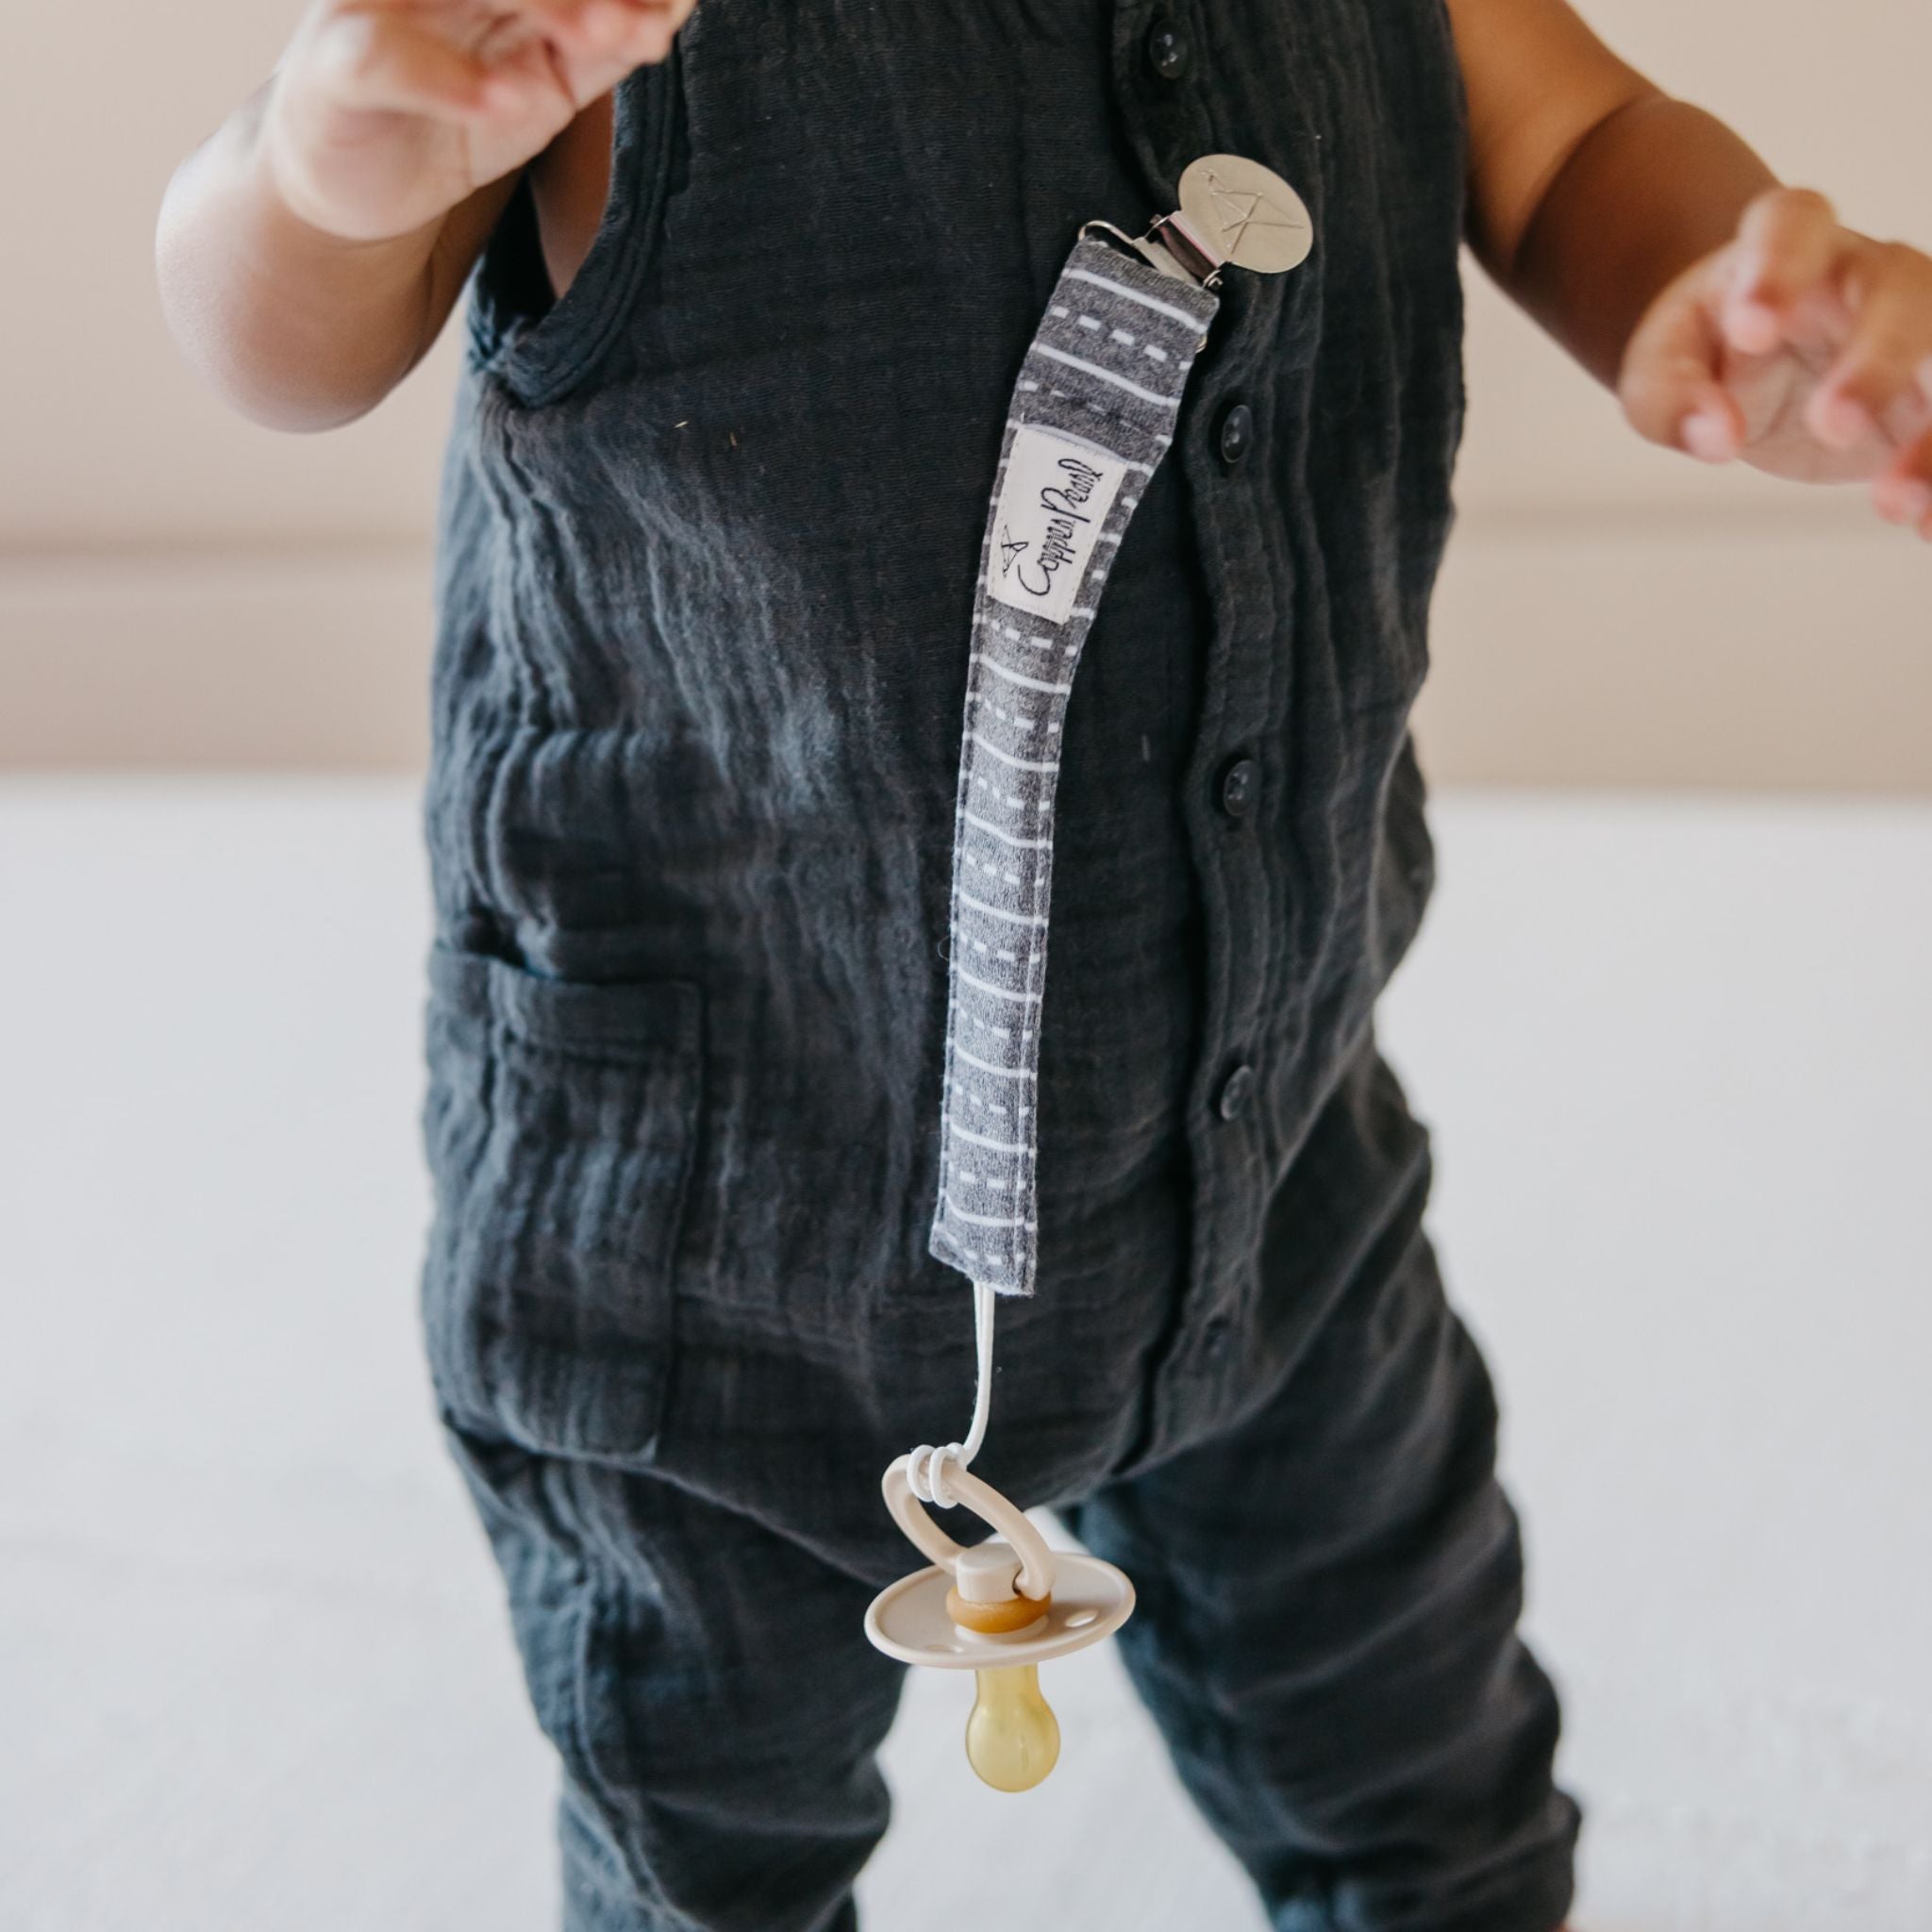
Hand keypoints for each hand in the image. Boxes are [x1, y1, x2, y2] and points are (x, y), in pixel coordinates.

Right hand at [259, 0, 693, 244]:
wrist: (354, 183)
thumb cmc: (455, 111)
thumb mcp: (549, 81)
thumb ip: (607, 42)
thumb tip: (678, 6)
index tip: (674, 4)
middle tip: (653, 16)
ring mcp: (372, 6)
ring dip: (544, 5)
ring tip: (603, 35)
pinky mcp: (336, 68)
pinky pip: (387, 62)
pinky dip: (450, 82)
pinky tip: (506, 101)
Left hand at [1618, 186, 1931, 538]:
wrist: (1756, 356)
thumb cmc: (1707, 349)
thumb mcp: (1661, 370)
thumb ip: (1673, 397)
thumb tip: (1715, 435)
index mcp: (1788, 245)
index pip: (1794, 223)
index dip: (1779, 265)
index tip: (1750, 329)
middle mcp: (1869, 274)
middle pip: (1901, 290)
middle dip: (1878, 356)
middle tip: (1832, 425)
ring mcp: (1918, 327)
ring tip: (1896, 502)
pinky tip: (1927, 528)